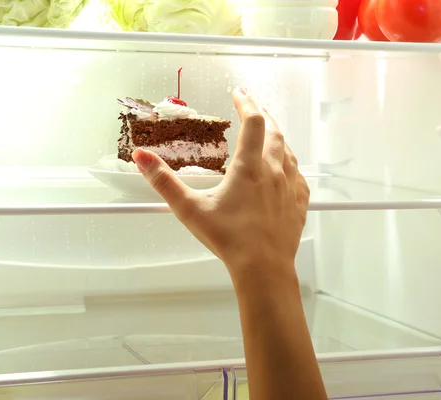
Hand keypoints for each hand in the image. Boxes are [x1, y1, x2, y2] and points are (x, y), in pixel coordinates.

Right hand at [132, 87, 309, 283]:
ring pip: (288, 152)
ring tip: (270, 134)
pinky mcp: (298, 205)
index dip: (246, 103)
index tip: (238, 93)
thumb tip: (141, 157)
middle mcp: (274, 171)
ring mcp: (290, 188)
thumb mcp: (190, 209)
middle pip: (274, 132)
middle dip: (263, 116)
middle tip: (254, 108)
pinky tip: (287, 170)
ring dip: (278, 138)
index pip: (253, 122)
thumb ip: (163, 182)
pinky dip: (291, 166)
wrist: (264, 269)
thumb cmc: (228, 239)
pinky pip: (299, 177)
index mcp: (249, 167)